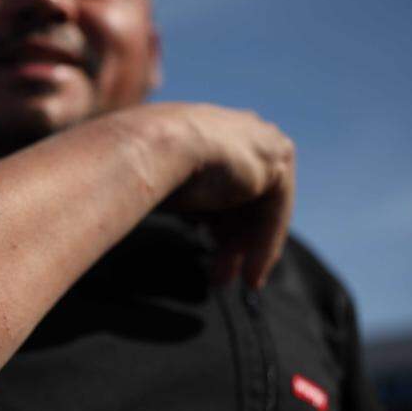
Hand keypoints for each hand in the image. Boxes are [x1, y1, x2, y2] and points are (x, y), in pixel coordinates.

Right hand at [156, 103, 295, 288]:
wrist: (150, 146)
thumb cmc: (136, 163)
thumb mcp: (158, 182)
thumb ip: (181, 196)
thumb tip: (189, 221)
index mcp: (207, 128)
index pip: (223, 180)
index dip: (216, 220)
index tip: (206, 247)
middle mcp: (239, 131)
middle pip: (246, 198)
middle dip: (233, 240)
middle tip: (220, 276)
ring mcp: (261, 143)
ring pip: (262, 208)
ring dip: (249, 250)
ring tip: (232, 282)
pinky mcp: (276, 162)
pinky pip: (275, 213)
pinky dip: (265, 247)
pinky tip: (250, 274)